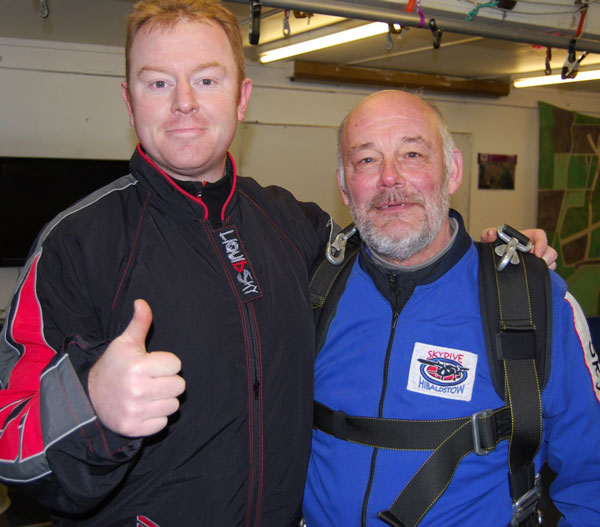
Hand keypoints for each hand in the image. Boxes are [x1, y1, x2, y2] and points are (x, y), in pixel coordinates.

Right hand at [88, 299, 185, 436]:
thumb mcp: (125, 343)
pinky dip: (155, 417)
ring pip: (173, 406)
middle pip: (179, 386)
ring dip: (164, 400)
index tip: (152, 364)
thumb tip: (142, 302)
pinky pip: (162, 423)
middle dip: (168, 381)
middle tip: (152, 380)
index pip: (176, 365)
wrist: (89, 397)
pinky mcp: (134, 428)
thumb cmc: (114, 366)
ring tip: (148, 394)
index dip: (166, 363)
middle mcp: (137, 390)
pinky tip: (143, 408)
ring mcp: (135, 411)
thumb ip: (139, 323)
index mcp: (138, 367)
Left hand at [480, 227, 556, 270]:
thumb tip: (491, 233)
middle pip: (549, 251)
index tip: (537, 253)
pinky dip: (542, 276)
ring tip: (533, 273)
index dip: (542, 242)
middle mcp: (532, 248)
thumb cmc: (491, 248)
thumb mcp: (488, 239)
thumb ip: (488, 234)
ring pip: (550, 262)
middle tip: (537, 266)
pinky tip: (531, 279)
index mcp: (524, 238)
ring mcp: (535, 260)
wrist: (489, 263)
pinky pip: (545, 273)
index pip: (540, 235)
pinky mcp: (534, 271)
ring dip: (545, 267)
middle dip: (546, 258)